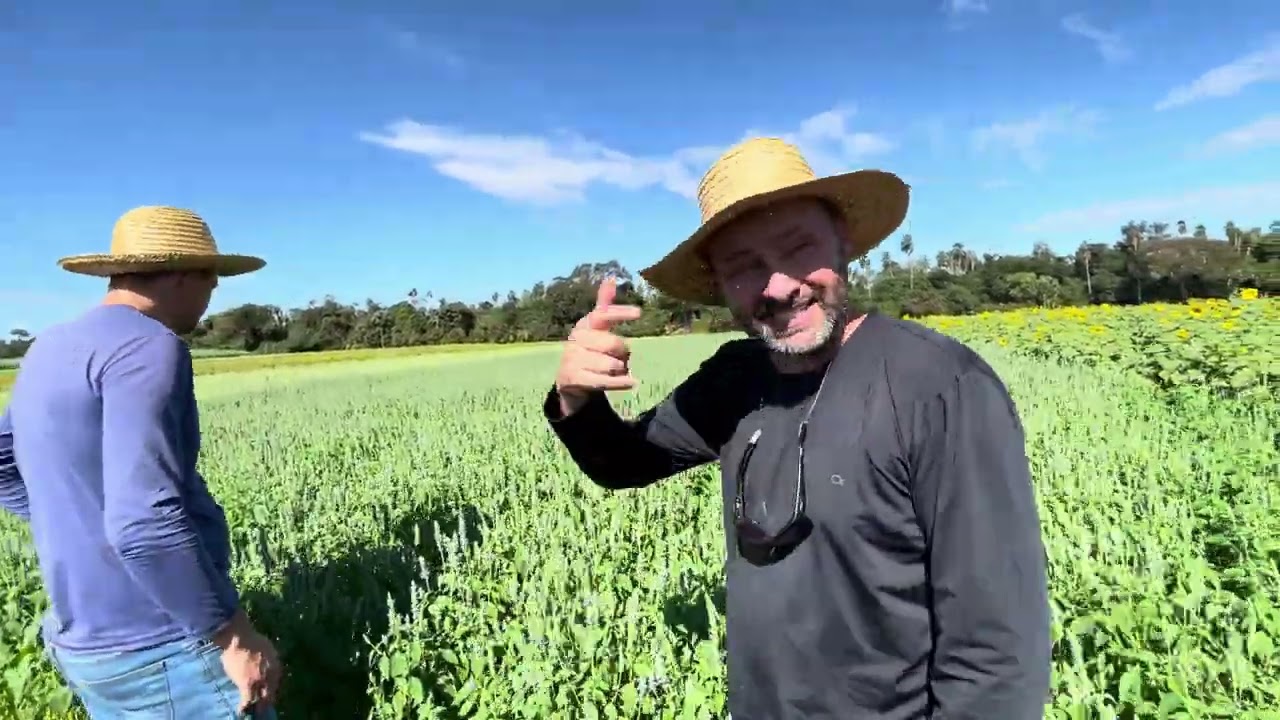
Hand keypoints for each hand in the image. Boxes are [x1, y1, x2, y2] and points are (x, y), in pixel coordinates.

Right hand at [213, 611, 282, 714]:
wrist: (239, 638)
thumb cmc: (251, 640)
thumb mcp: (268, 650)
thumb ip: (270, 662)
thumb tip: (269, 671)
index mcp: (277, 667)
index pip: (276, 686)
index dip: (269, 693)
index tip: (265, 696)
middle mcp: (272, 676)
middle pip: (270, 695)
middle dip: (265, 702)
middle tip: (259, 707)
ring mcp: (260, 681)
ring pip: (260, 700)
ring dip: (256, 706)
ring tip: (252, 711)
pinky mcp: (247, 685)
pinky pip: (247, 701)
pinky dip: (244, 707)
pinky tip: (241, 711)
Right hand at [555, 276, 642, 416]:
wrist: (568, 379)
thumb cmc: (589, 349)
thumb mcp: (596, 328)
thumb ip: (604, 306)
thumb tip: (611, 278)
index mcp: (584, 325)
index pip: (602, 315)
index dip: (619, 313)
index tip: (639, 313)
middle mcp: (575, 340)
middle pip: (612, 343)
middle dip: (622, 352)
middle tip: (620, 356)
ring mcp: (572, 359)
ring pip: (611, 364)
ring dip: (620, 369)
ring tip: (616, 370)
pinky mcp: (573, 379)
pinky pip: (604, 381)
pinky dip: (620, 383)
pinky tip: (632, 382)